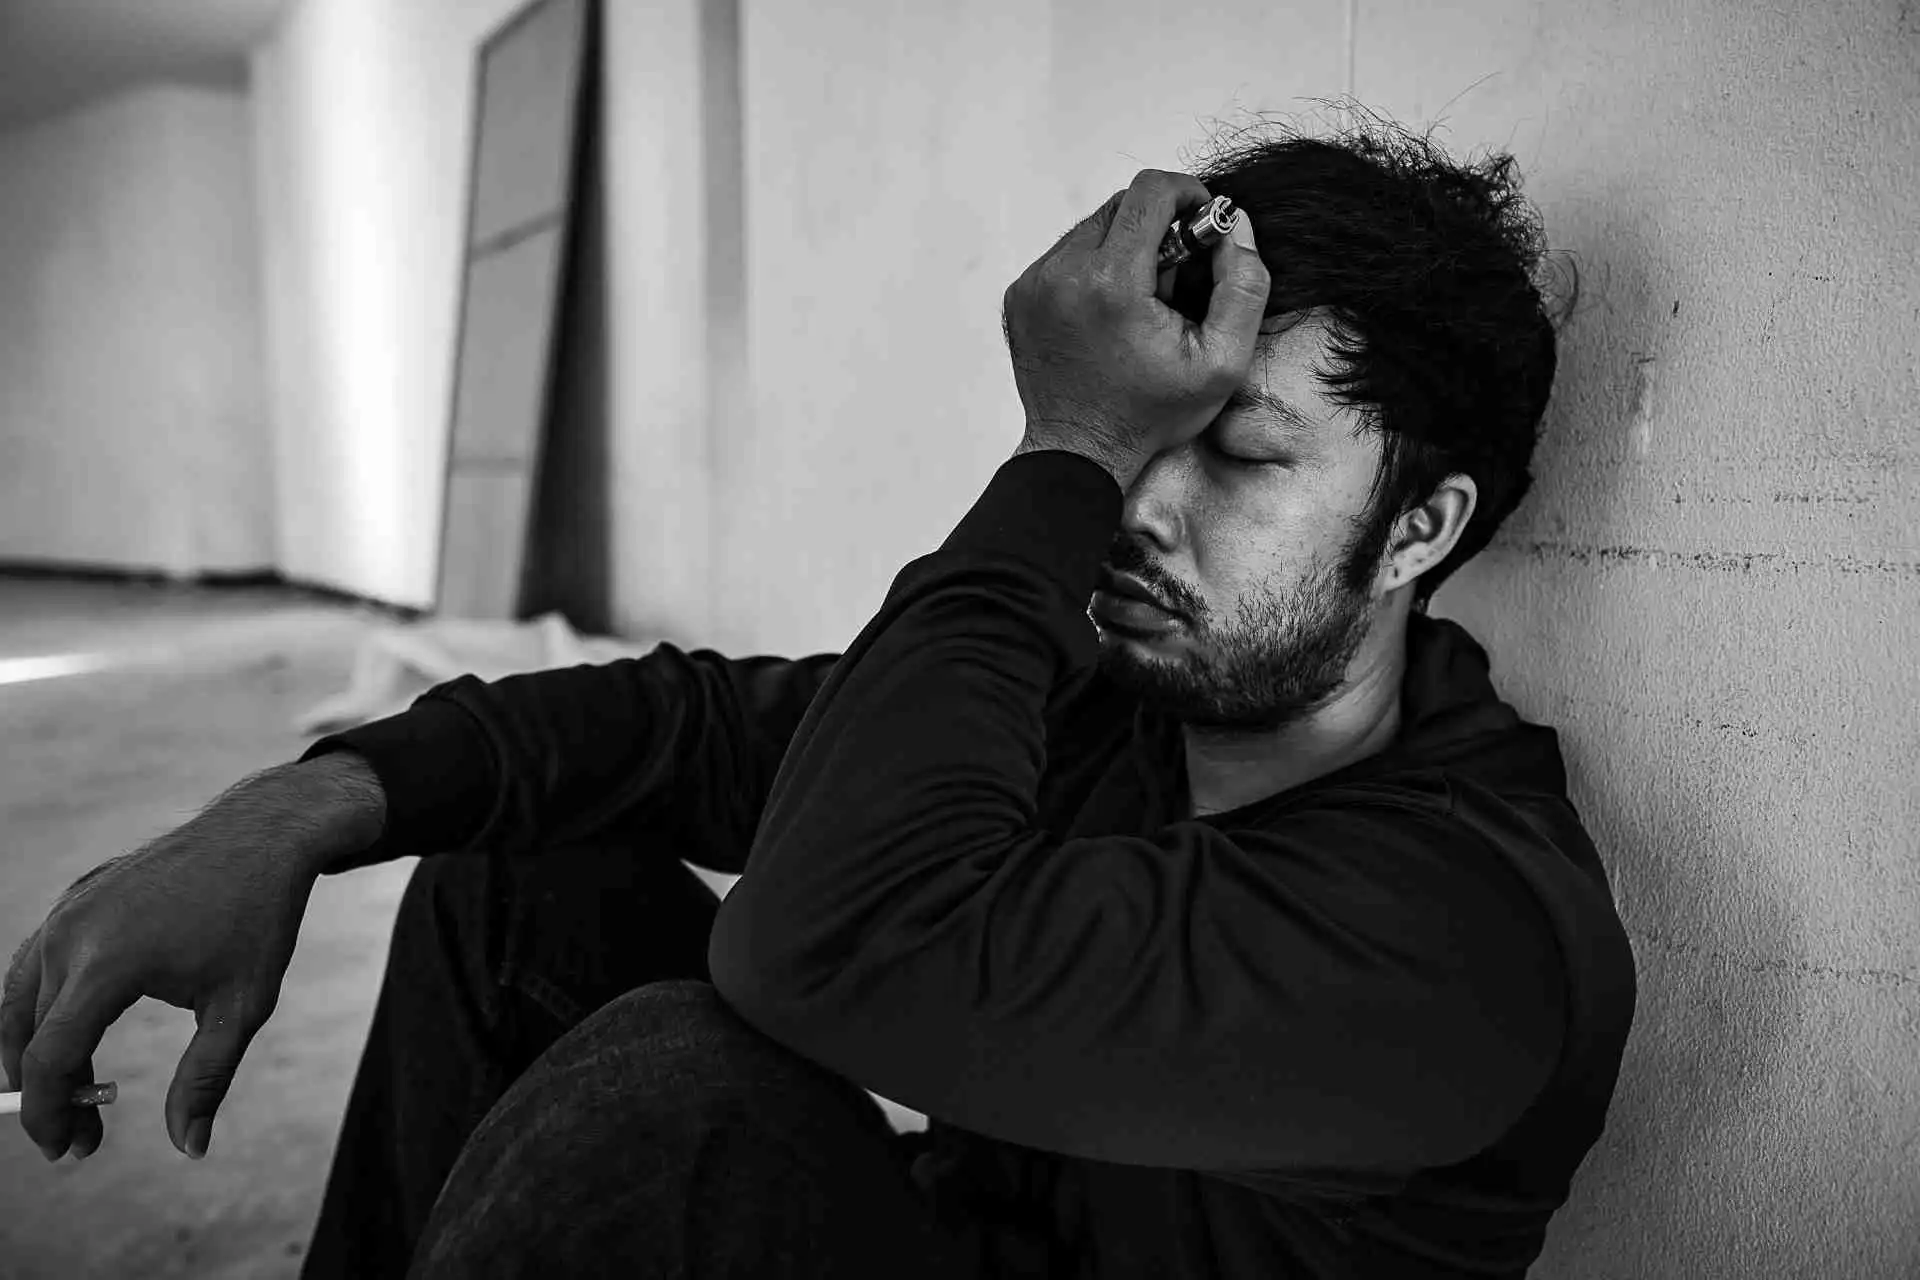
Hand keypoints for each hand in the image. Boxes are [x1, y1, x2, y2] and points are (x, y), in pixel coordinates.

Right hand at [1, 760, 377, 1161]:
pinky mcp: (74, 899)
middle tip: (85, 1139)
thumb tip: (190, 1149)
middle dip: (50, 1096)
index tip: (72, 1151)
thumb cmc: (257, 921)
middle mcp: (72, 935)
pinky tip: (60, 1038)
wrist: (260, 837)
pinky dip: (34, 1008)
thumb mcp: (242, 1007)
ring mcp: (67, 911)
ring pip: (18, 1000)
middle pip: (30, 1036)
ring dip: (29, 1054)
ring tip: (67, 1097)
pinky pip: (33, 963)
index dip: (50, 1114)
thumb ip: (205, 1079)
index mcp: (107, 964)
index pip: (50, 1058)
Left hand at [1002, 169, 1269, 487]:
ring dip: (1124, 248)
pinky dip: (1093, 268)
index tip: (1201, 225)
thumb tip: (1234, 223)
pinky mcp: (1020, 295)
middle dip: (1157, 227)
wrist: (1081, 452)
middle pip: (1121, 205)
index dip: (1186, 194)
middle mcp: (1063, 273)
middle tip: (1173, 279)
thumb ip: (1243, 285)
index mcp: (1111, 283)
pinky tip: (1108, 314)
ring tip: (1139, 303)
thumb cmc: (1152, 414)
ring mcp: (1035, 283)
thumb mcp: (1222, 361)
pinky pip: (1065, 254)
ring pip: (1092, 227)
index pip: (1150, 191)